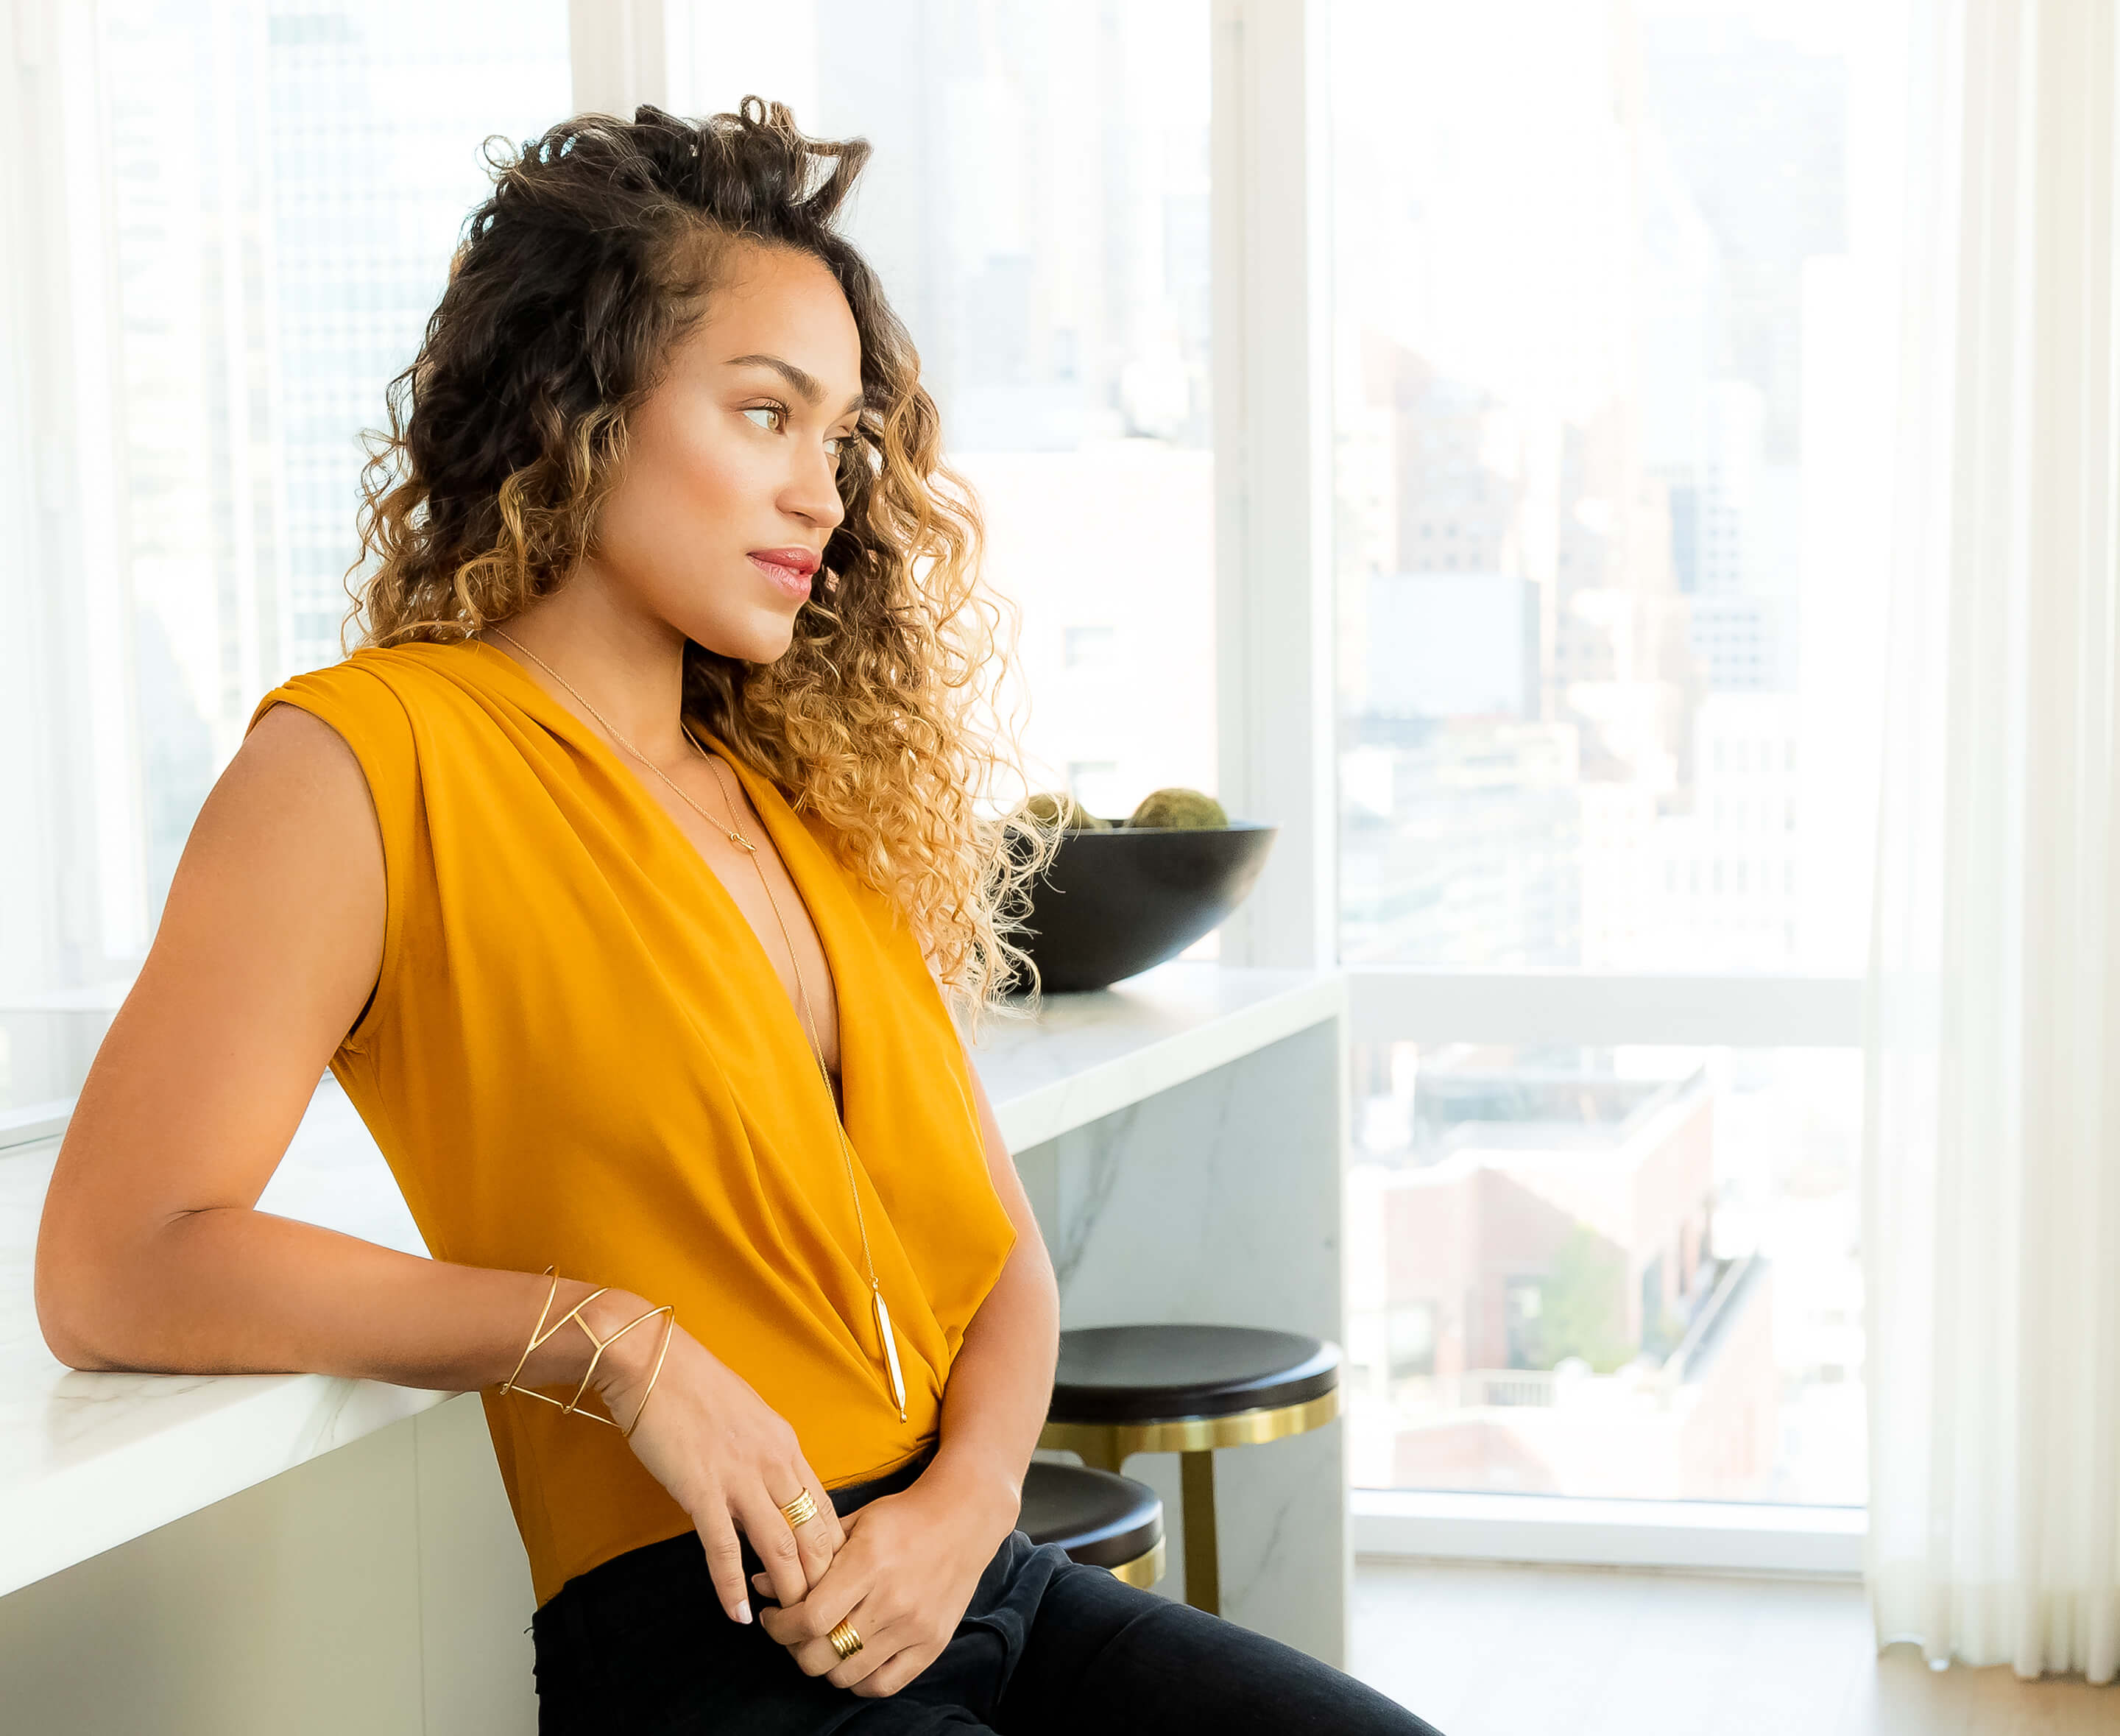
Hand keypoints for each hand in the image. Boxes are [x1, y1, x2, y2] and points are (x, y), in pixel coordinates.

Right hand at [589, 1308, 846, 1624]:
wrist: (650, 1362)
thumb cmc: (694, 1387)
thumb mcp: (748, 1417)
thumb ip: (765, 1454)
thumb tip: (774, 1487)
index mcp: (786, 1445)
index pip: (825, 1508)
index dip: (832, 1551)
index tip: (831, 1581)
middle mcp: (773, 1463)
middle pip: (812, 1533)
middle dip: (820, 1579)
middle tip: (819, 1613)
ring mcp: (739, 1478)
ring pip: (780, 1547)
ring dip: (787, 1590)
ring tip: (791, 1623)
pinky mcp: (701, 1491)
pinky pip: (724, 1550)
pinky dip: (733, 1588)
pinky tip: (738, 1615)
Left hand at [750, 1459, 1020, 1697]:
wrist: (963, 1518)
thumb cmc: (903, 1516)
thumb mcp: (854, 1523)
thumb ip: (808, 1556)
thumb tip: (759, 1583)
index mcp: (869, 1563)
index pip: (811, 1617)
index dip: (781, 1625)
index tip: (773, 1616)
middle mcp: (892, 1600)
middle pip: (822, 1655)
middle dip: (794, 1648)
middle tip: (792, 1632)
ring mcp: (914, 1626)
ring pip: (847, 1675)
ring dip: (824, 1665)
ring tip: (821, 1643)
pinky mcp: (932, 1645)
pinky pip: (883, 1685)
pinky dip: (859, 1680)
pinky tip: (851, 1657)